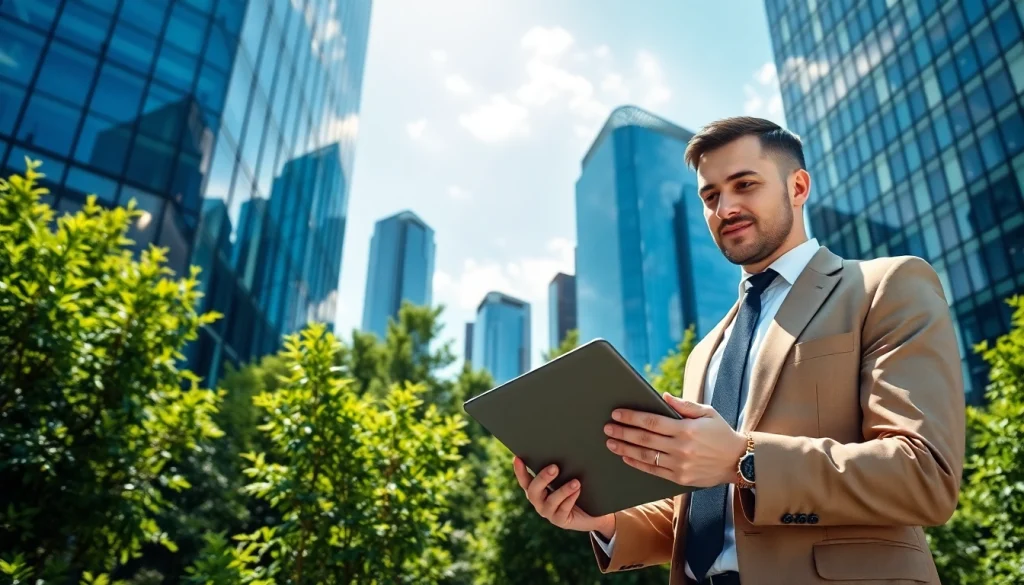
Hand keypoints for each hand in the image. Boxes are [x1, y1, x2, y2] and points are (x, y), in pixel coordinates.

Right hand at [513, 456, 614, 538]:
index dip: (519, 470)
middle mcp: (539, 501)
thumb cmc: (580, 488)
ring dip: (563, 490)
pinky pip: (563, 510)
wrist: (593, 512)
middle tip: (554, 467)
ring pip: (550, 501)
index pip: (525, 479)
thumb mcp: (570, 476)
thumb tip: (567, 448)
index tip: (518, 458)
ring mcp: (549, 512)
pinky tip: (578, 491)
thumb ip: (563, 466)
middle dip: (543, 478)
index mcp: (537, 488)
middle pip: (534, 490)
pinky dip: (570, 499)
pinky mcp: (560, 521)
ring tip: (575, 482)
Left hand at [603, 393, 746, 487]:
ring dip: (624, 449)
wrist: (738, 461)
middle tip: (607, 427)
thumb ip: (684, 405)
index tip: (616, 413)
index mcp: (686, 429)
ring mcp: (679, 465)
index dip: (632, 417)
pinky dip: (637, 464)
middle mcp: (681, 448)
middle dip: (622, 432)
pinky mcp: (679, 479)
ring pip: (645, 456)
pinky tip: (625, 457)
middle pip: (644, 439)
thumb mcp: (707, 413)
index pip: (652, 421)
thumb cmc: (721, 433)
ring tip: (610, 442)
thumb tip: (662, 396)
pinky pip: (653, 471)